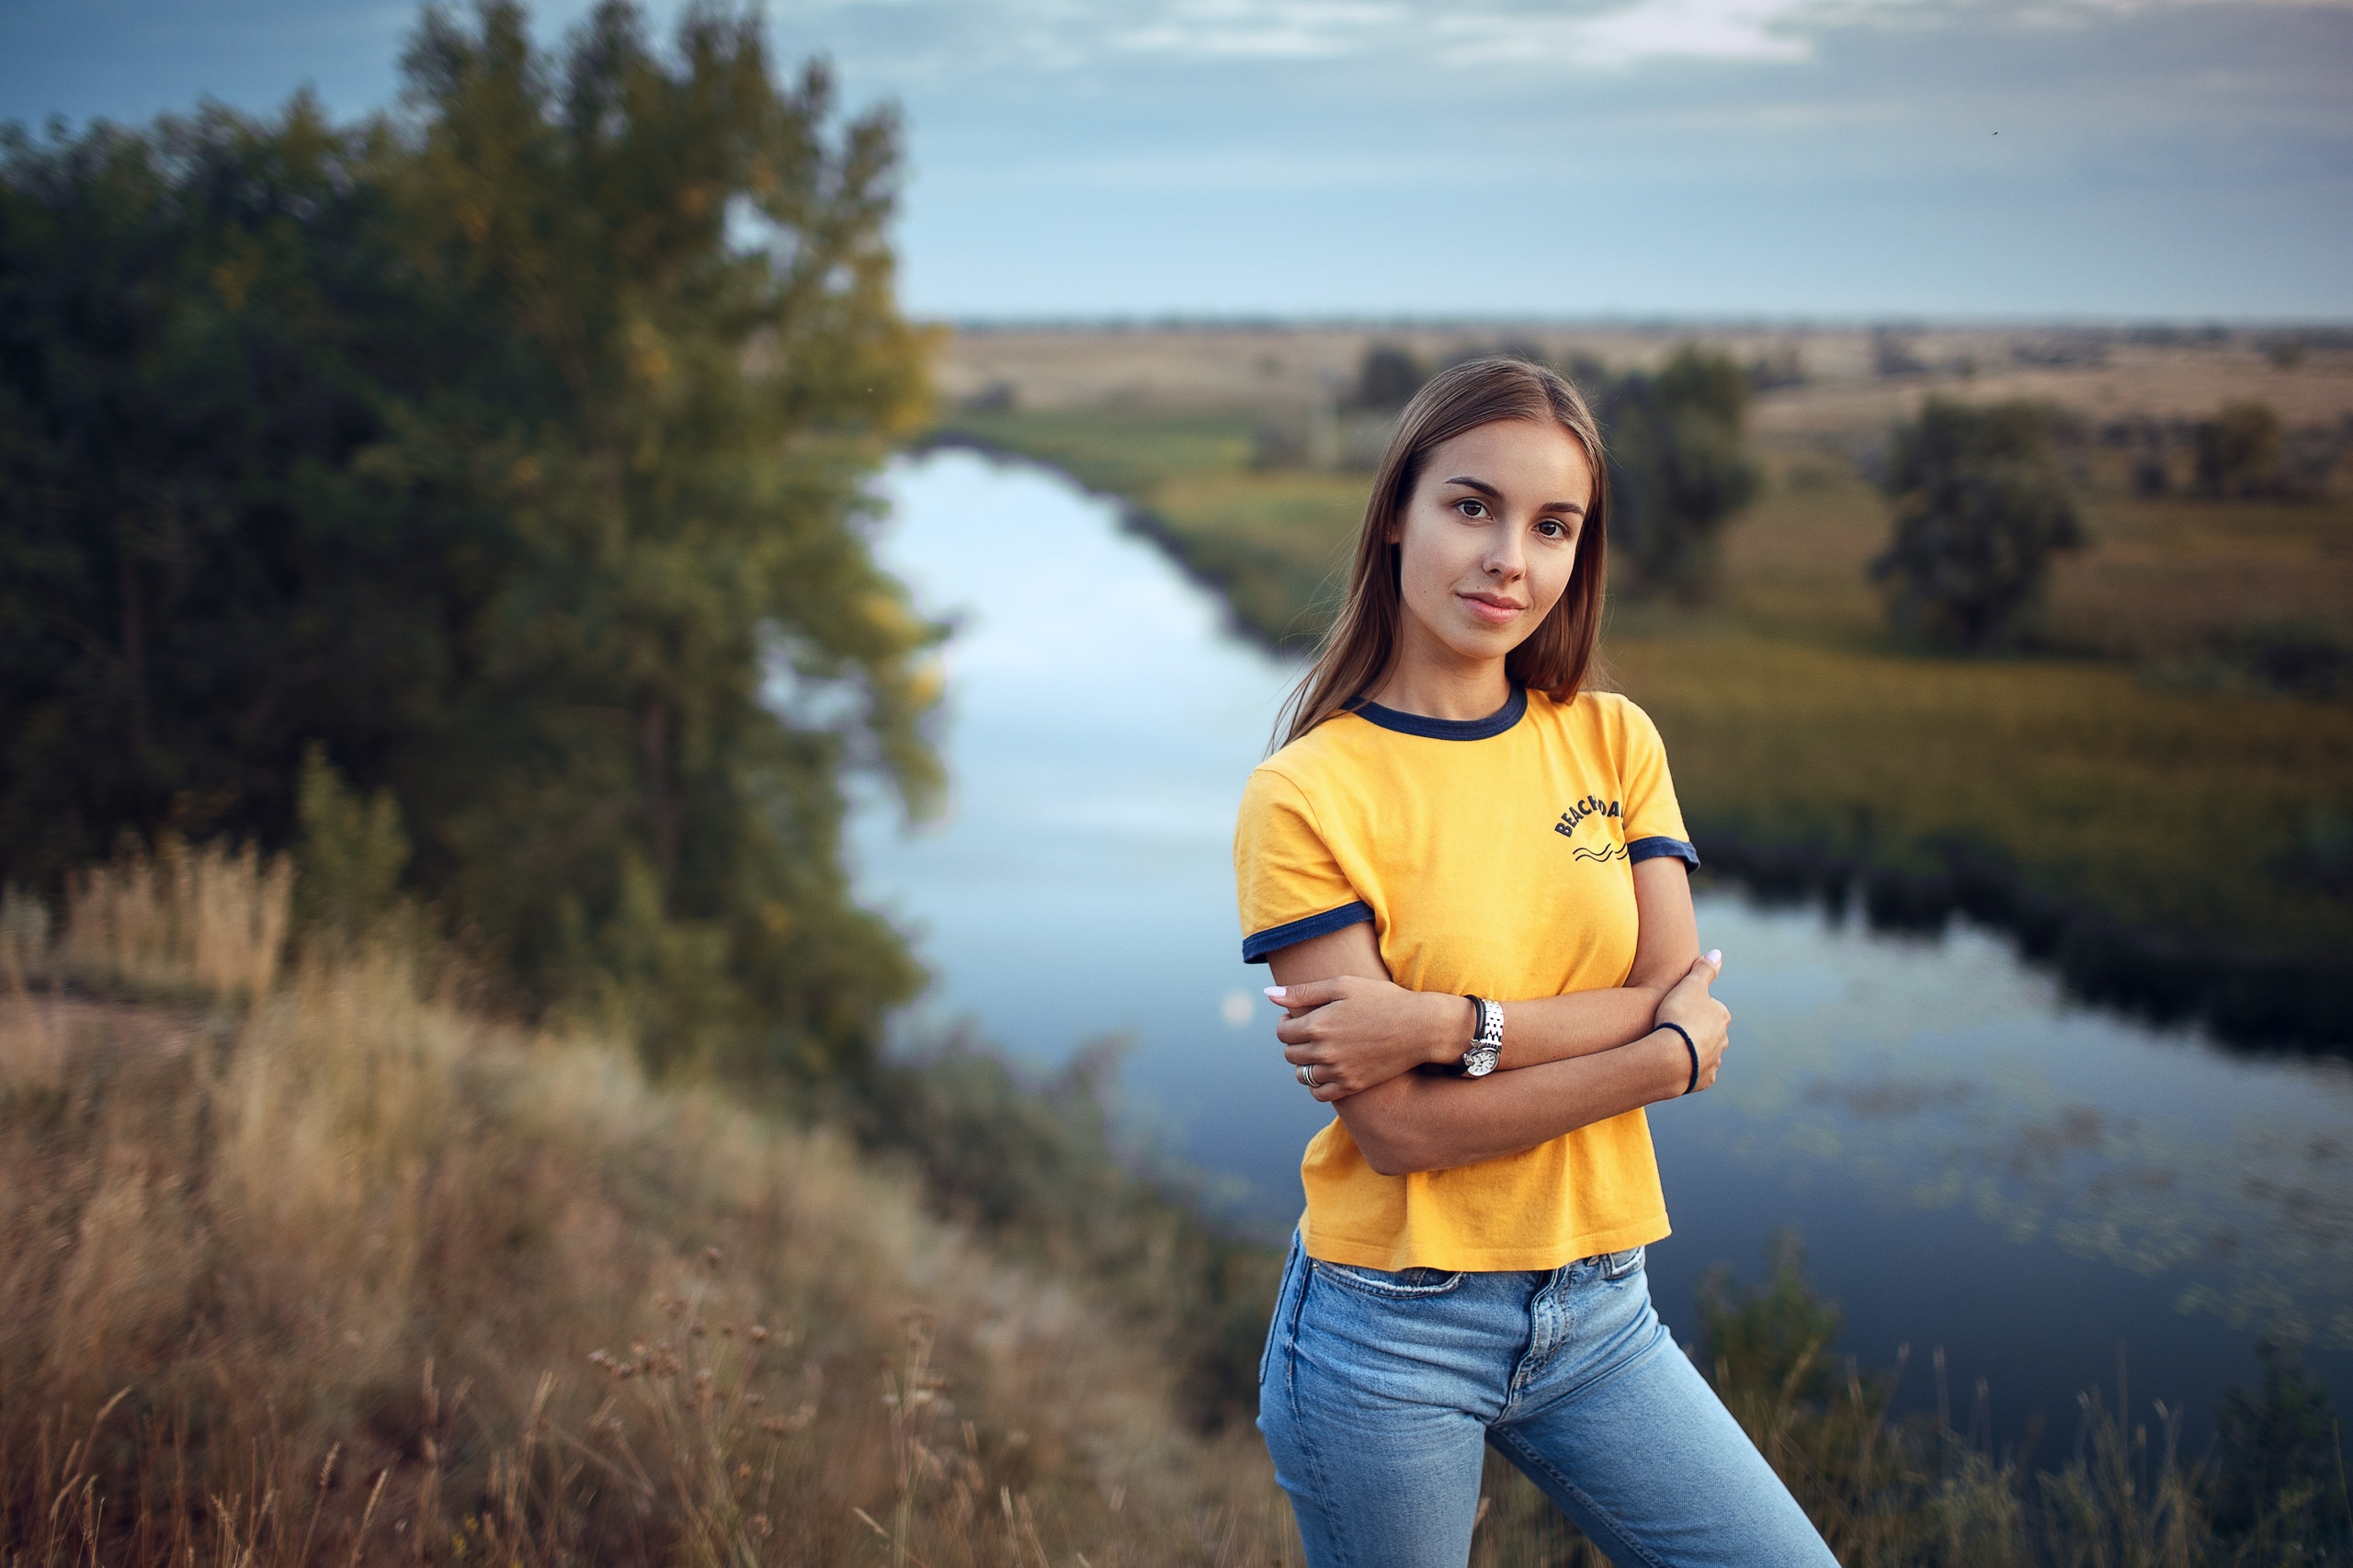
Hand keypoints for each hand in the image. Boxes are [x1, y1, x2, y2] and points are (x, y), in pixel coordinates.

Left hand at [1269, 976, 1462, 1101]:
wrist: (1420, 1027)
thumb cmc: (1382, 999)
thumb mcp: (1342, 985)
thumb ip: (1303, 992)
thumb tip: (1269, 996)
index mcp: (1318, 1025)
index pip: (1283, 1031)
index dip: (1287, 1022)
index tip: (1300, 1016)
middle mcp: (1324, 1052)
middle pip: (1289, 1053)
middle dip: (1295, 1041)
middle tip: (1313, 1030)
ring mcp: (1338, 1072)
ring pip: (1302, 1075)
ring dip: (1304, 1062)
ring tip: (1321, 1049)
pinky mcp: (1352, 1086)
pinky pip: (1318, 1094)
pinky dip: (1316, 1084)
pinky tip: (1329, 1069)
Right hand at [1656, 949, 1728, 1093]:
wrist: (1669, 1056)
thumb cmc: (1678, 1016)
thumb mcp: (1689, 984)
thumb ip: (1704, 969)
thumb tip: (1718, 953)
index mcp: (1721, 1016)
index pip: (1710, 1008)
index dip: (1691, 1008)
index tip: (1675, 1009)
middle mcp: (1723, 1039)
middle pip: (1709, 1032)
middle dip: (1694, 1031)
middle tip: (1671, 1028)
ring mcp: (1714, 1061)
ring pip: (1704, 1053)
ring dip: (1692, 1051)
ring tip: (1670, 1048)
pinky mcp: (1704, 1080)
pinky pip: (1697, 1073)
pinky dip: (1689, 1069)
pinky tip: (1674, 1065)